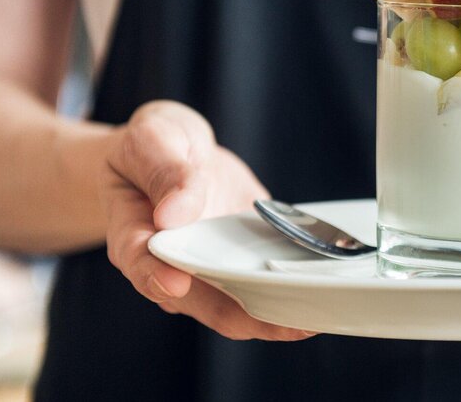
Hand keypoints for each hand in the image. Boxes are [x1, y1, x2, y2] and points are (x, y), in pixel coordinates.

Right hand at [99, 100, 313, 340]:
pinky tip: (324, 291)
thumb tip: (176, 212)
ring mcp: (210, 269)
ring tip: (314, 317)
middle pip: (204, 303)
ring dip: (277, 313)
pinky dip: (293, 287)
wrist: (172, 152)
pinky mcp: (242, 260)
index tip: (176, 284)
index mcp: (136, 235)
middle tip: (288, 322)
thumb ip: (164, 170)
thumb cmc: (153, 148)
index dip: (157, 278)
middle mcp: (173, 265)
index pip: (140, 264)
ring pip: (241, 304)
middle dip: (246, 316)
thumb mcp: (155, 138)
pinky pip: (266, 280)